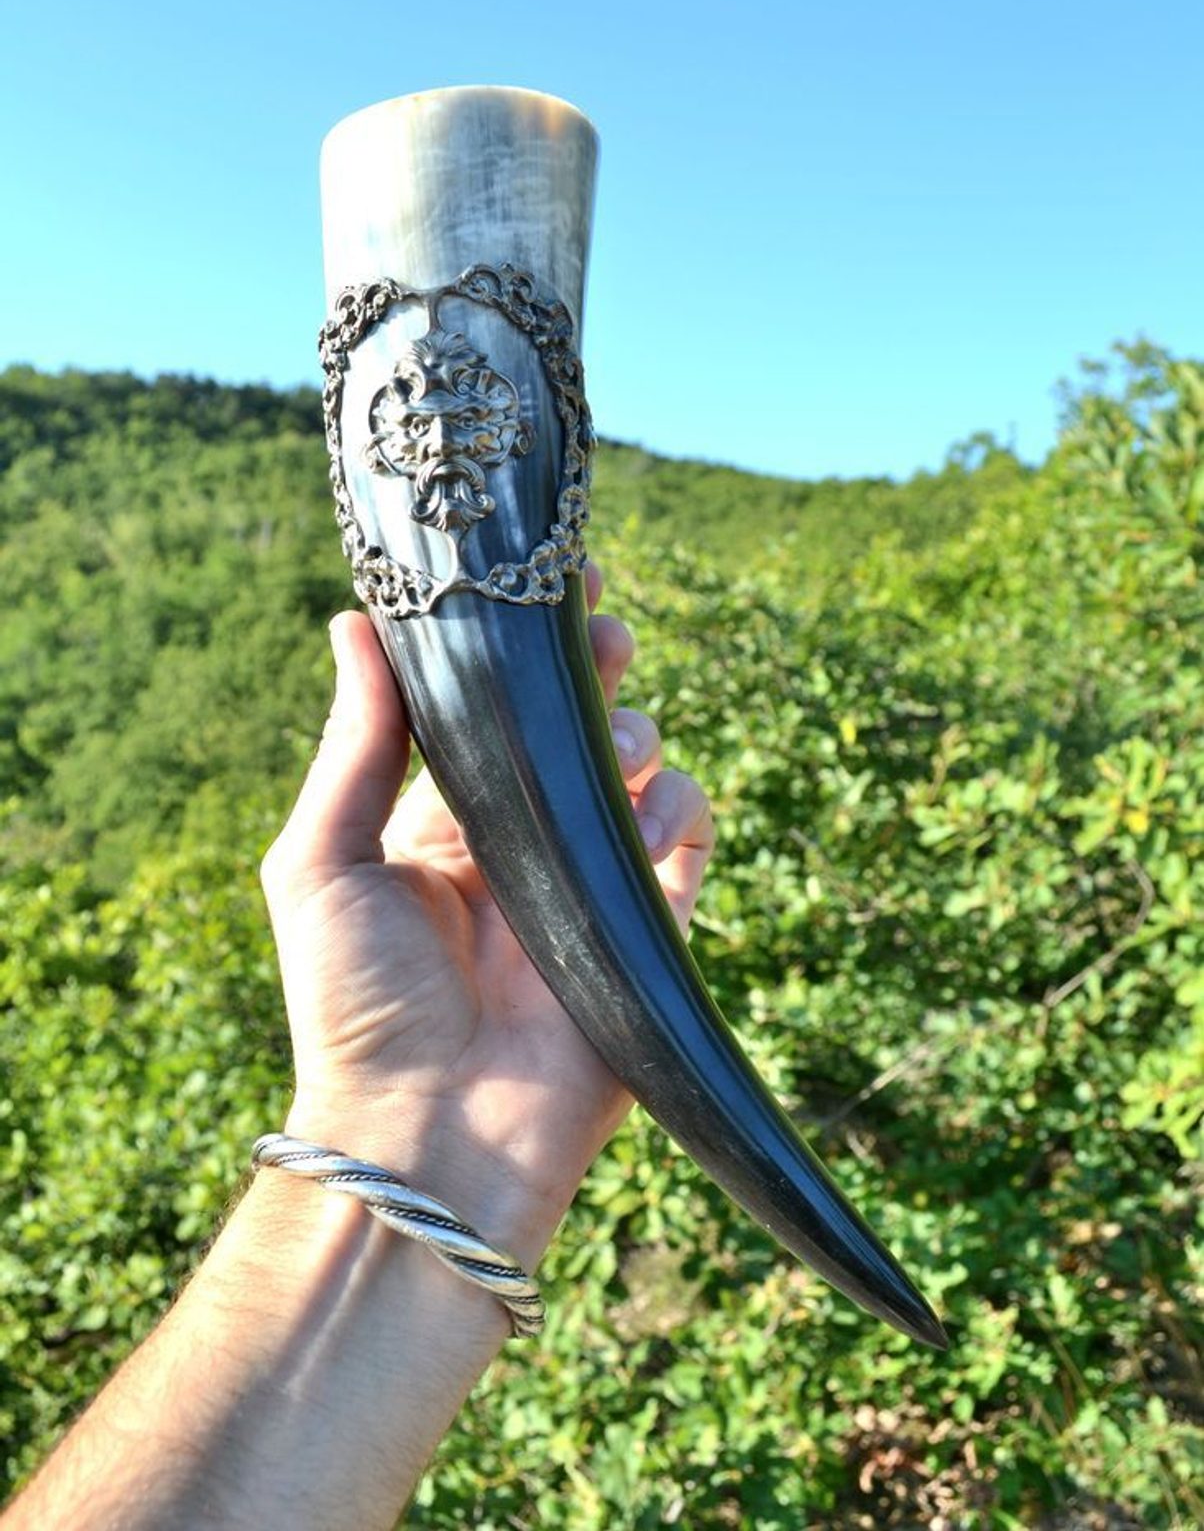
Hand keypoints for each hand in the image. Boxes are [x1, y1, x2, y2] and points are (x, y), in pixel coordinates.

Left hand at [259, 565, 714, 1263]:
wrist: (425, 1135)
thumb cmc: (354, 1004)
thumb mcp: (323, 862)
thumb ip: (353, 745)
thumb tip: (353, 623)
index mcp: (441, 827)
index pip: (493, 718)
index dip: (518, 657)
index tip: (539, 589)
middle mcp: (520, 848)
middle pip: (575, 733)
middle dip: (594, 677)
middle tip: (604, 639)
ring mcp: (585, 892)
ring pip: (639, 778)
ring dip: (637, 743)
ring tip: (616, 751)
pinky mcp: (642, 939)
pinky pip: (687, 851)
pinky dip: (681, 819)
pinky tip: (651, 819)